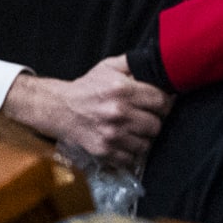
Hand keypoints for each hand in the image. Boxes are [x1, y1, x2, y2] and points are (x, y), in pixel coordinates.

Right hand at [2, 56, 169, 169]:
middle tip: (144, 117)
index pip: (161, 101)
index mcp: (122, 89)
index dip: (163, 102)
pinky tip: (123, 142)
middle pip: (156, 125)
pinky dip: (130, 153)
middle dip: (153, 121)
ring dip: (142, 138)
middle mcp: (118, 112)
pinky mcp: (105, 151)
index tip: (158, 103)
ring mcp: (112, 134)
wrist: (59, 108)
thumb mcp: (108, 67)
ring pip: (146, 144)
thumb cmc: (87, 88)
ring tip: (133, 130)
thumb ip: (134, 64)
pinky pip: (131, 159)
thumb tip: (160, 68)